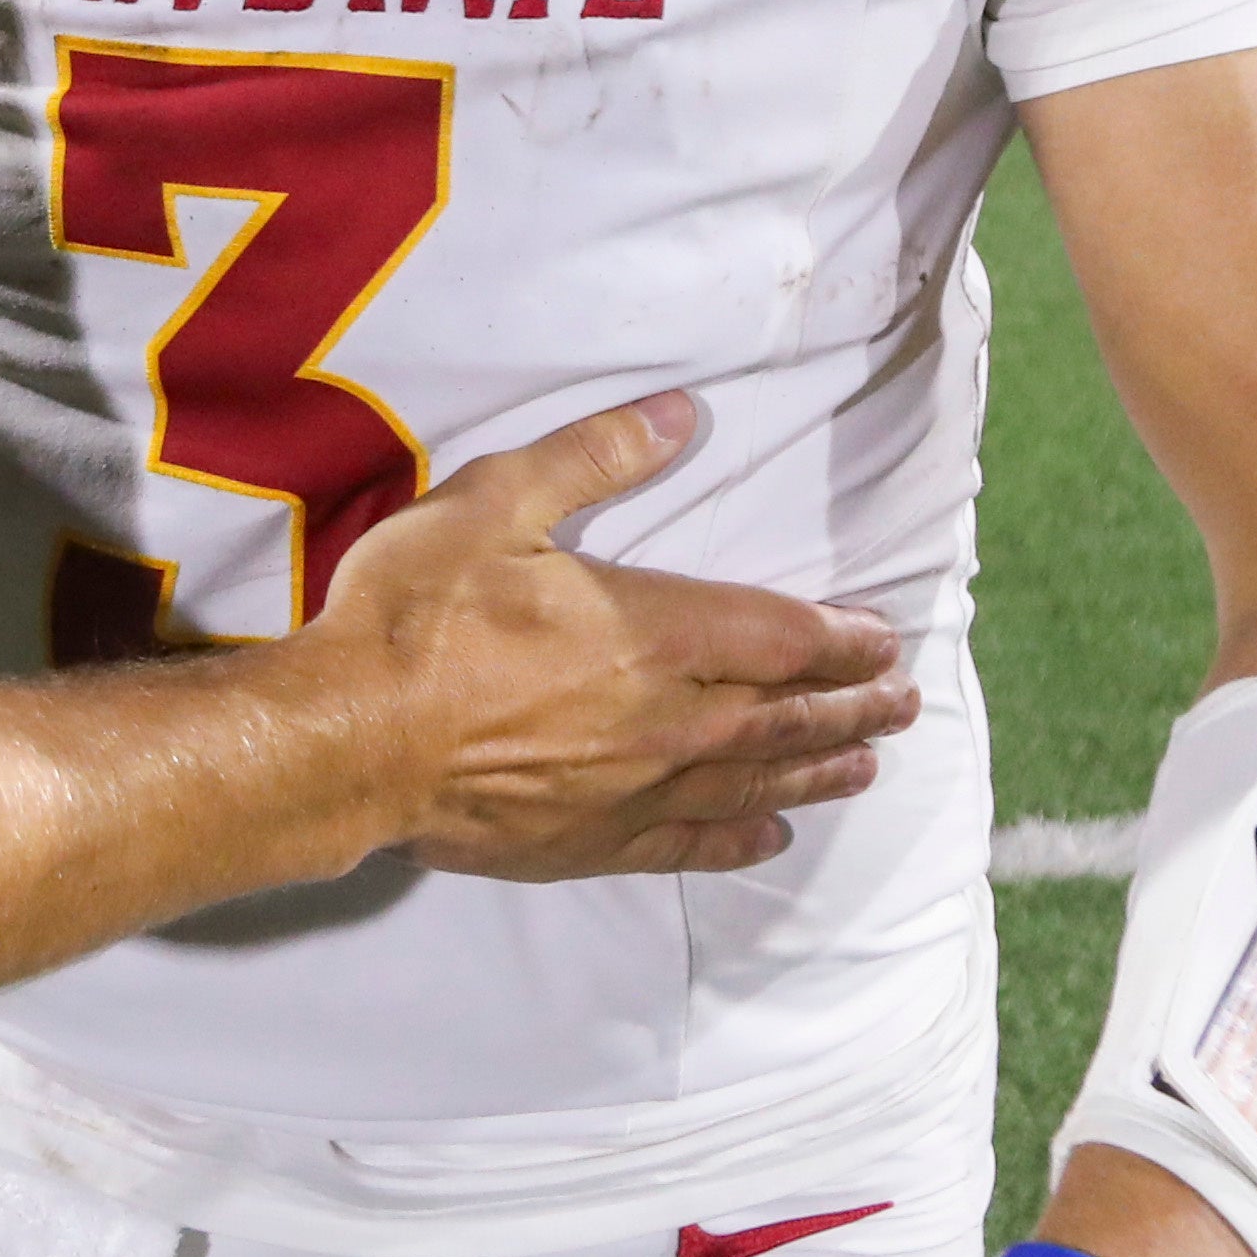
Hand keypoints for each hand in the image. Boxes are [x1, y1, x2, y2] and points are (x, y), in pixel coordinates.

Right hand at [275, 393, 915, 881]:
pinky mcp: (593, 841)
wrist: (352, 741)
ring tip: (866, 765)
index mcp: (655, 631)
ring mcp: (634, 789)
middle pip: (786, 714)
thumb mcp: (497, 503)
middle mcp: (667, 719)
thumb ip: (593, 457)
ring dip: (817, 770)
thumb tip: (680, 413)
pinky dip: (739, 837)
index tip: (885, 637)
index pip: (780, 635)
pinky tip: (769, 836)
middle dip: (851, 705)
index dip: (840, 636)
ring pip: (752, 781)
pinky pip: (690, 843)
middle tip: (905, 703)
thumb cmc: (418, 615)